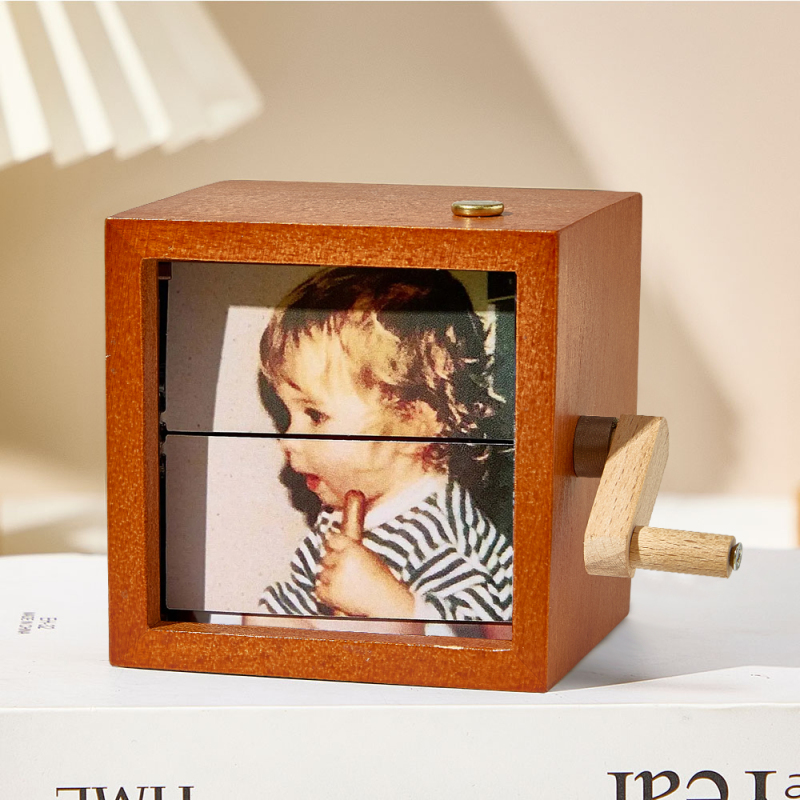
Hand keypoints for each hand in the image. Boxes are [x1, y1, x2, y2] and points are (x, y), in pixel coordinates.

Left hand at [315, 490, 414, 618]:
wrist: (385, 603)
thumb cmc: (381, 578)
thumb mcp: (369, 554)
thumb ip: (352, 544)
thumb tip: (349, 506)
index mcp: (352, 547)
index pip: (331, 540)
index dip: (335, 547)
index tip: (339, 551)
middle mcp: (341, 559)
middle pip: (325, 556)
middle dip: (334, 564)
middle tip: (350, 573)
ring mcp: (333, 577)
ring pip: (322, 573)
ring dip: (331, 579)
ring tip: (349, 584)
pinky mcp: (329, 592)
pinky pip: (319, 588)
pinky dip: (327, 592)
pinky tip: (343, 593)